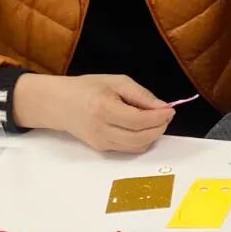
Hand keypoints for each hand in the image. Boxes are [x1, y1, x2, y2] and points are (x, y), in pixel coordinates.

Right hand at [13, 74, 173, 152]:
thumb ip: (141, 95)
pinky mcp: (101, 149)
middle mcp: (101, 130)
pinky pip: (129, 149)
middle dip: (159, 128)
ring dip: (152, 135)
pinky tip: (143, 127)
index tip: (171, 109)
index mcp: (104, 109)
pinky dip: (142, 140)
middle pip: (140, 138)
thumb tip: (163, 107)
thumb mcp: (117, 82)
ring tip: (155, 120)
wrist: (59, 104)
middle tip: (166, 115)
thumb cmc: (88, 88)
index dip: (159, 117)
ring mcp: (100, 143)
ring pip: (137, 147)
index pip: (138, 121)